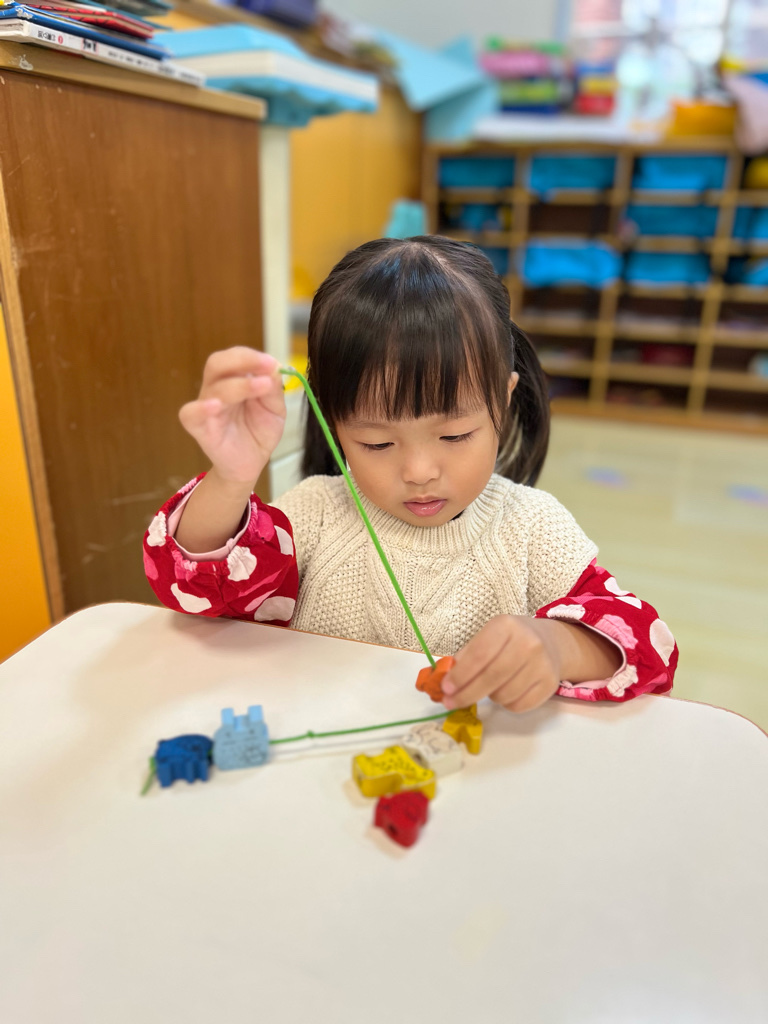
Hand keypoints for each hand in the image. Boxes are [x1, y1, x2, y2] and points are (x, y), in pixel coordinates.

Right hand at [179, 347, 285, 483]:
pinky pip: (191, 414)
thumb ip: (274, 389)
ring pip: (214, 388)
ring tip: (263, 386)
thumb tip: (275, 367)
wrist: (251, 463)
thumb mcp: (275, 408)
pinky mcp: (199, 428)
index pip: (235, 357)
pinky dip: (201, 408)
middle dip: (242, 360)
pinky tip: (216, 406)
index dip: (252, 357)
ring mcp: (206, 407)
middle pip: (217, 363)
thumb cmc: (258, 432)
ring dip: (239, 384)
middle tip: (267, 366)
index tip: (273, 363)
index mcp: (233, 379)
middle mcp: (216, 388)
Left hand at [441, 615, 561, 712]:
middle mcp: (528, 643)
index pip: (479, 654)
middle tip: (451, 702)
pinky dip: (506, 704)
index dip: (460, 675)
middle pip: (491, 677)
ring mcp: (542, 664)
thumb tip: (446, 679)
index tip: (446, 688)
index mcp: (507, 626)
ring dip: (489, 697)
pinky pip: (519, 706)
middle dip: (467, 693)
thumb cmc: (512, 640)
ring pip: (504, 694)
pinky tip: (506, 692)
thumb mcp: (488, 636)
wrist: (551, 643)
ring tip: (489, 687)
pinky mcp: (550, 684)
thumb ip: (467, 655)